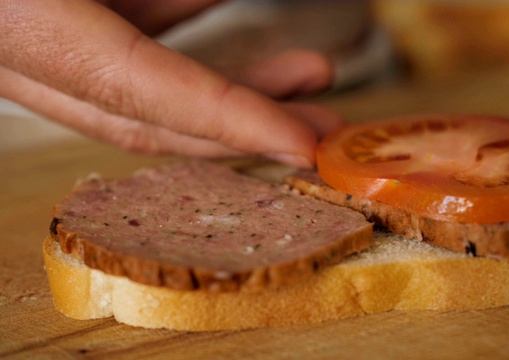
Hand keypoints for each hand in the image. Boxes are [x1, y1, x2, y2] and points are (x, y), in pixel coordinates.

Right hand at [0, 0, 342, 167]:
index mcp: (22, 26)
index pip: (142, 94)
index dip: (228, 122)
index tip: (298, 143)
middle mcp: (18, 45)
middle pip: (149, 114)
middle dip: (242, 123)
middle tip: (320, 123)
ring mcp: (29, 33)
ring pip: (141, 77)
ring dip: (227, 75)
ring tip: (307, 71)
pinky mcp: (38, 12)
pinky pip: (117, 28)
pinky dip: (177, 18)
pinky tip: (220, 0)